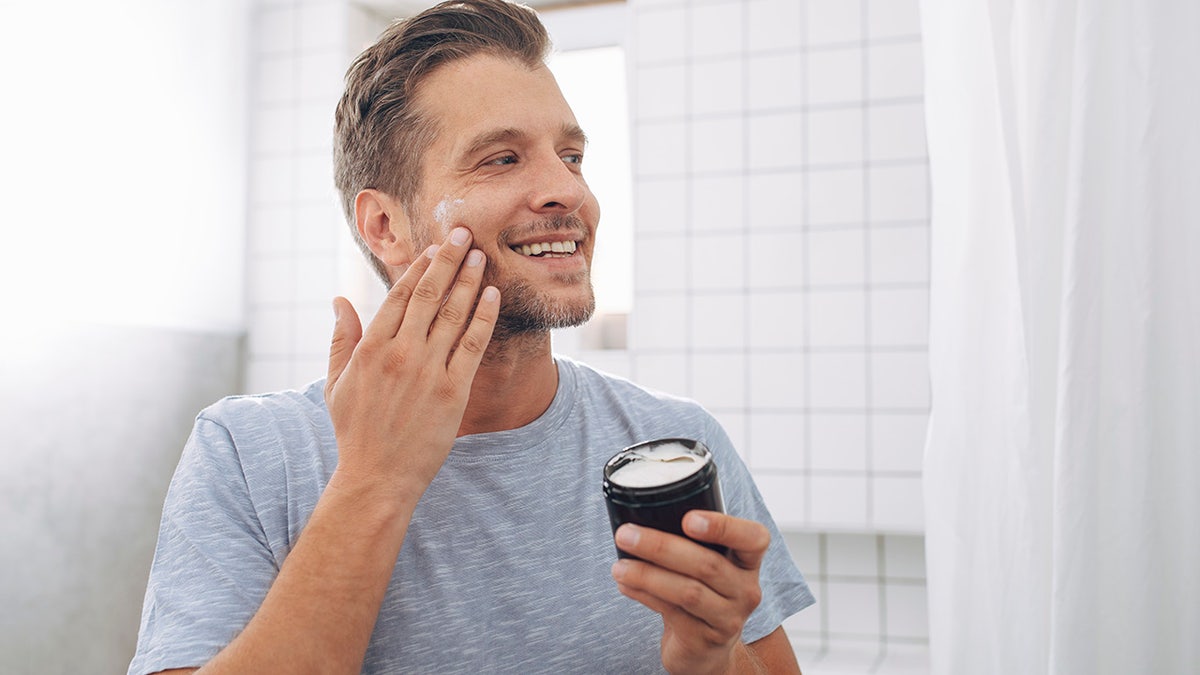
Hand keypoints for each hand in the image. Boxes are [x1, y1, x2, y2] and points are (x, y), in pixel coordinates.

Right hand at [324, 227, 498, 502]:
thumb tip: (338, 299)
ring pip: (453, 314)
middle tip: (462, 233)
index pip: (399, 296)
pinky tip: (491, 294)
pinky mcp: (453, 390)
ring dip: (468, 280)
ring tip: (480, 255)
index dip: (419, 267)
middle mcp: (400, 353)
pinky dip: (483, 316)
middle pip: (429, 295)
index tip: (434, 246)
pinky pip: (472, 344)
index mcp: (371, 348)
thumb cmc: (356, 432)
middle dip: (447, 259)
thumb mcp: (336, 384)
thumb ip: (340, 339)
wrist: (377, 477)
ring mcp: (427, 370)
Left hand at [611, 511, 769, 674]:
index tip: (688, 519)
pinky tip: (625, 584)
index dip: (724, 527)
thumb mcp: (707, 567)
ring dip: (647, 575)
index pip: (754, 539)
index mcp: (748, 562)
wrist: (704, 650)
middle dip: (661, 547)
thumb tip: (640, 518)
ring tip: (619, 566)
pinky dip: (644, 595)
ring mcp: (728, 619)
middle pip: (708, 565)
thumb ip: (690, 543)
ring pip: (688, 592)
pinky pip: (672, 612)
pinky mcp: (704, 641)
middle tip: (626, 535)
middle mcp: (746, 590)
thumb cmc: (702, 594)